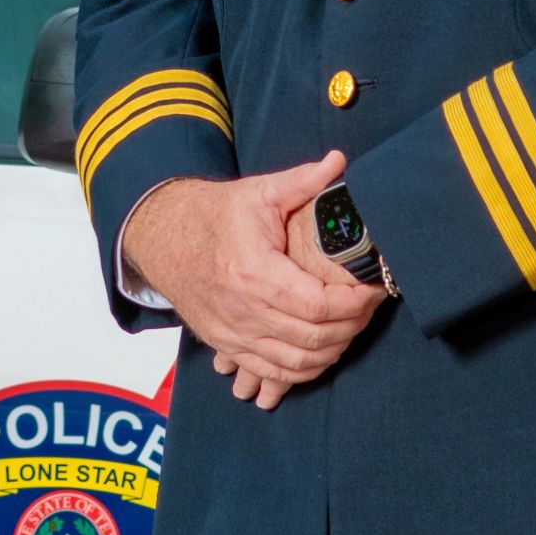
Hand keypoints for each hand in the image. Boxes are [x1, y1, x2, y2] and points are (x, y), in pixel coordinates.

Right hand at [123, 154, 385, 409]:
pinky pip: (272, 372)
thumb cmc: (215, 215)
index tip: (372, 288)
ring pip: (296, 363)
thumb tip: (339, 161)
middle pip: (313, 337)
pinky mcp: (226, 345)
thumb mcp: (259, 192)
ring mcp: (233, 333)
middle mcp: (243, 310)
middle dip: (352, 326)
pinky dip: (303, 370)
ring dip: (333, 350)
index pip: (318, 304)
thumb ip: (302, 182)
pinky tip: (322, 352)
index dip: (354, 302)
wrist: (162, 238)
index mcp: (254, 272)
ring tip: (351, 326)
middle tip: (369, 306)